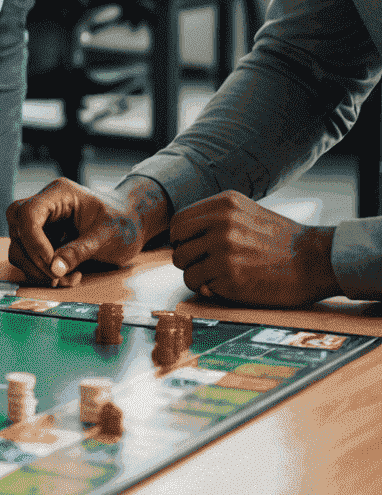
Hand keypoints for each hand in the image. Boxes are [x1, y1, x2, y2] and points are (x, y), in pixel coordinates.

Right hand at [5, 176, 163, 285]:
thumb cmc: (123, 223)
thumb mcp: (106, 236)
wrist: (131, 225)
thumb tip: (54, 270)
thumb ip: (79, 251)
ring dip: (36, 268)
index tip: (52, 265)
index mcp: (59, 193)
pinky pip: (29, 256)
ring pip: (18, 244)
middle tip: (56, 276)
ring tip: (65, 279)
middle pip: (17, 227)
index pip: (29, 213)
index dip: (34, 242)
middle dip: (32, 256)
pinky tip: (66, 275)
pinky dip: (42, 271)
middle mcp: (45, 205)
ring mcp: (42, 221)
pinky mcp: (43, 238)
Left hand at [170, 191, 338, 306]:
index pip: (179, 221)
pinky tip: (226, 287)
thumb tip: (183, 234)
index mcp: (223, 205)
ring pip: (184, 266)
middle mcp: (220, 223)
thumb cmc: (282, 241)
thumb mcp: (247, 212)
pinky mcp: (230, 276)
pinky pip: (200, 284)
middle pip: (177, 244)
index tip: (191, 248)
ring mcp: (224, 249)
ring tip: (215, 277)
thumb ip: (215, 217)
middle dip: (185, 257)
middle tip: (202, 266)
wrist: (316, 261)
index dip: (181, 238)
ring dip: (196, 276)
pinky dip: (208, 289)